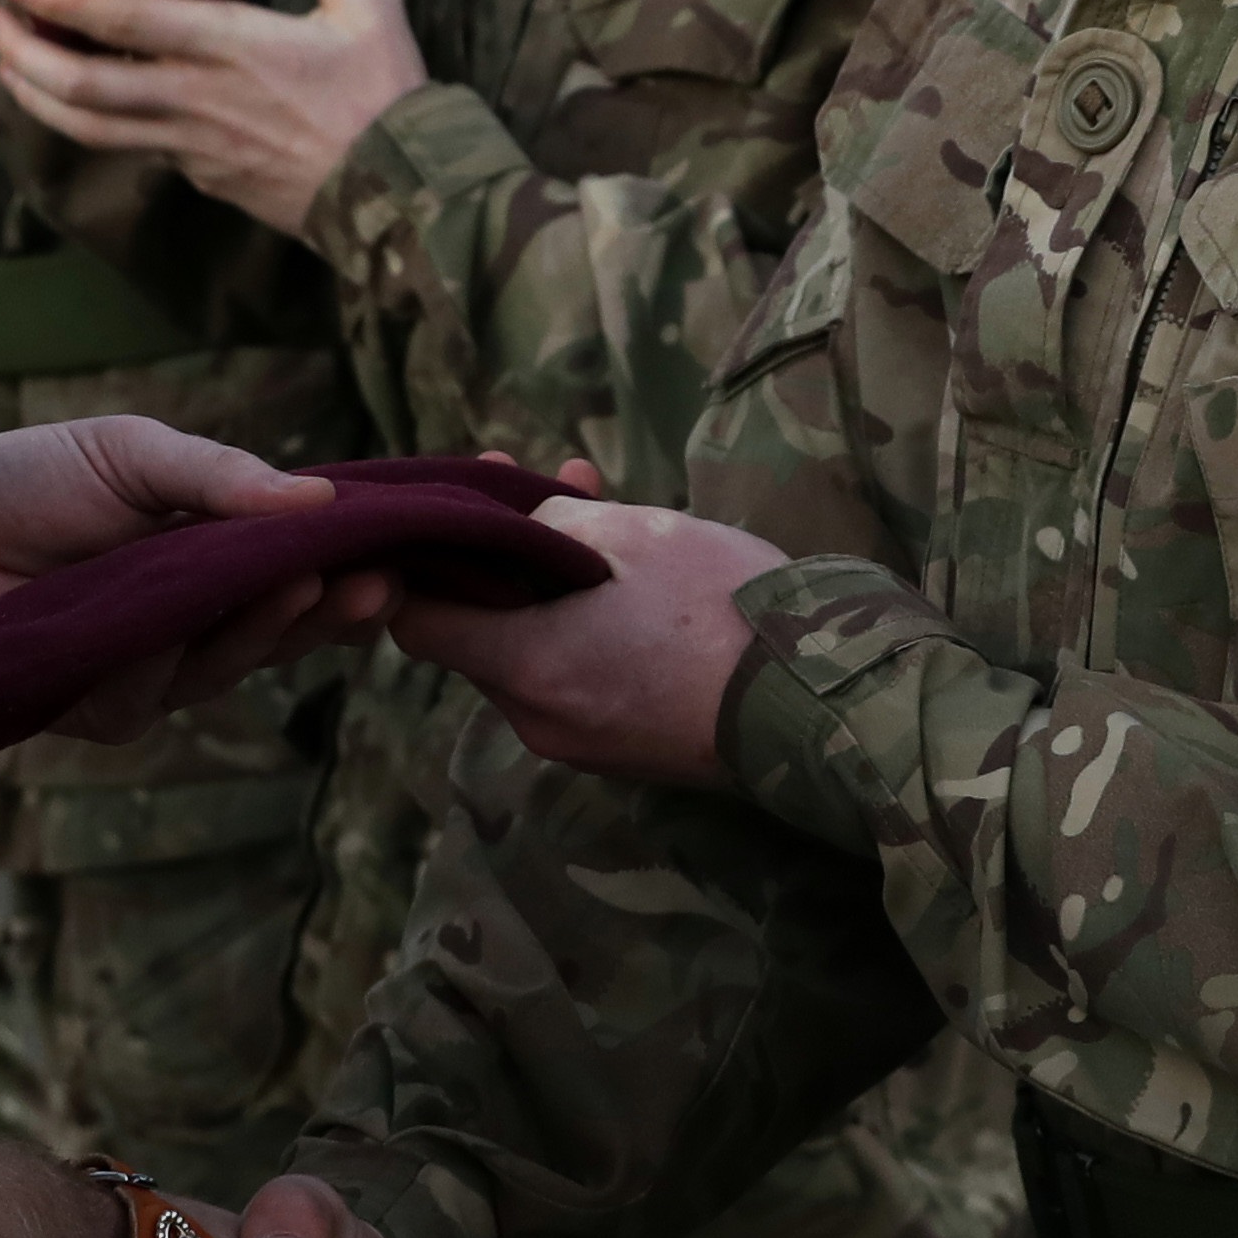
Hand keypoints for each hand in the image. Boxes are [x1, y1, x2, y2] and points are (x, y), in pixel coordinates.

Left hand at [0, 0, 428, 234]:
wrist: (398, 191)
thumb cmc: (386, 91)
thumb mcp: (368, 2)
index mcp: (231, 46)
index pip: (124, 22)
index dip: (62, 1)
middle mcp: (196, 99)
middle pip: (82, 87)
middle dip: (24, 55)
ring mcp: (191, 145)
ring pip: (90, 129)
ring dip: (37, 97)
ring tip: (8, 66)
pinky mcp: (200, 175)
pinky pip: (129, 148)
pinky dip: (88, 125)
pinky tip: (77, 106)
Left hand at [0, 422, 387, 735]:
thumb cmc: (21, 481)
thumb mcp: (131, 453)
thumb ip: (220, 476)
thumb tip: (320, 502)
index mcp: (208, 551)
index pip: (299, 569)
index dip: (349, 570)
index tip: (396, 560)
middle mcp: (190, 616)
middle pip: (282, 630)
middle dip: (328, 611)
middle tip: (370, 587)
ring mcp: (148, 668)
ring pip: (226, 668)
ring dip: (260, 633)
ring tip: (296, 589)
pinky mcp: (97, 709)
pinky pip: (149, 698)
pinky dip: (153, 662)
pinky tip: (151, 631)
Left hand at [388, 493, 782, 784]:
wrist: (820, 704)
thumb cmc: (721, 609)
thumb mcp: (634, 536)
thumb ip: (549, 526)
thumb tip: (512, 526)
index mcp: (525, 667)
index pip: (417, 623)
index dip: (424, 566)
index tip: (456, 516)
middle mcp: (538, 719)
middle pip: (481, 636)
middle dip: (505, 561)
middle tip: (546, 488)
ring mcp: (585, 743)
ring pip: (538, 653)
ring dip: (555, 588)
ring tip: (605, 508)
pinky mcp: (630, 750)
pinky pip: (583, 679)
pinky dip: (590, 628)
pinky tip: (640, 576)